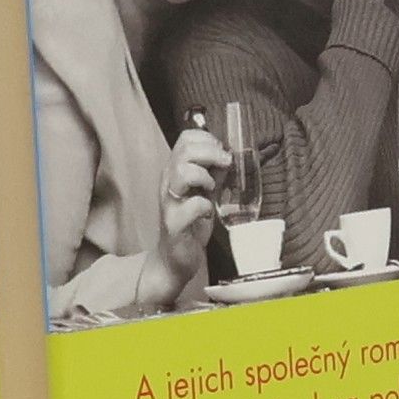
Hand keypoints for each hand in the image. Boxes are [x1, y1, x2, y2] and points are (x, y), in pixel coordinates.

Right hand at [138, 126, 226, 308]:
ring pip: (182, 172)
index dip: (207, 139)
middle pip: (184, 150)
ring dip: (204, 176)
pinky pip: (190, 206)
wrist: (175, 259)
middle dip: (211, 152)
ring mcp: (169, 202)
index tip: (222, 152)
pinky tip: (208, 212)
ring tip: (211, 188)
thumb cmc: (190, 224)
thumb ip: (214, 174)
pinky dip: (204, 206)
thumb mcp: (205, 192)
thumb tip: (229, 155)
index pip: (186, 139)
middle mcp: (169, 183)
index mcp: (176, 172)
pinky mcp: (174, 224)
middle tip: (225, 164)